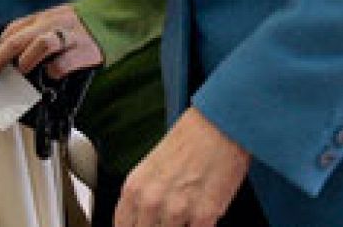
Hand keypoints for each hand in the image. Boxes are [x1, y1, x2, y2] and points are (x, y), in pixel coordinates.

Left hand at [0, 4, 103, 85]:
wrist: (114, 19)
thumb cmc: (78, 26)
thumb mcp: (52, 23)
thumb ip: (32, 36)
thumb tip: (8, 59)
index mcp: (41, 16)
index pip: (10, 31)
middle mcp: (52, 22)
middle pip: (17, 40)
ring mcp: (69, 35)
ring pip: (41, 44)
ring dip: (26, 61)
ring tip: (22, 71)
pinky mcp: (85, 49)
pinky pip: (64, 62)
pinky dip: (54, 71)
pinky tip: (53, 75)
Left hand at [115, 108, 250, 226]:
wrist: (219, 126)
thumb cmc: (189, 141)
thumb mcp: (152, 168)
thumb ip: (144, 196)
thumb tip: (145, 219)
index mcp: (134, 187)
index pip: (123, 226)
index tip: (143, 225)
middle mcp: (151, 201)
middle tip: (169, 219)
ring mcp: (177, 210)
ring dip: (180, 226)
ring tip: (188, 215)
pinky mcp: (204, 215)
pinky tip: (202, 219)